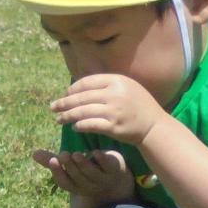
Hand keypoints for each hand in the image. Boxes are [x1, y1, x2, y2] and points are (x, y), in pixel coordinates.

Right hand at [31, 146, 135, 200]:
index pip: (65, 182)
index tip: (53, 160)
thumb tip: (34, 154)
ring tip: (76, 154)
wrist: (115, 175)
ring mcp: (103, 180)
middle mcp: (89, 186)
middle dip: (70, 167)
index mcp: (76, 186)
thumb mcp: (70, 166)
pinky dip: (102, 160)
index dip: (58, 173)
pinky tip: (96, 152)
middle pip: (78, 178)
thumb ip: (53, 160)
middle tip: (63, 154)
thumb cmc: (87, 169)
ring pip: (92, 174)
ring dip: (84, 165)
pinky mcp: (115, 170)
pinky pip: (108, 167)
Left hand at [49, 74, 166, 146]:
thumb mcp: (127, 87)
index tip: (66, 94)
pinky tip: (74, 127)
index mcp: (116, 80)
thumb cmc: (139, 106)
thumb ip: (107, 84)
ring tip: (58, 119)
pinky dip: (80, 125)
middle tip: (53, 107)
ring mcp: (114, 110)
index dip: (73, 89)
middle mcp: (114, 93)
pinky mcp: (113, 126)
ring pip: (82, 111)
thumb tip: (80, 86)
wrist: (154, 126)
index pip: (87, 82)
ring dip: (67, 116)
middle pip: (81, 97)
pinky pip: (90, 125)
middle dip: (64, 102)